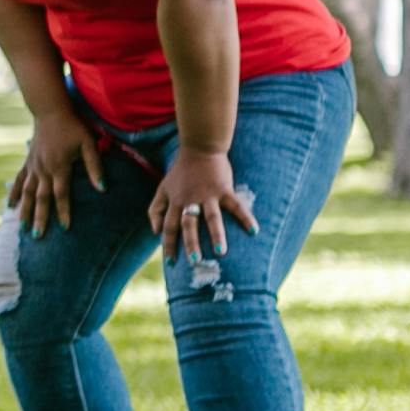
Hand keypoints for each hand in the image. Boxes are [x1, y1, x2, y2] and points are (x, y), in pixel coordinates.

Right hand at [12, 110, 104, 228]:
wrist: (50, 110)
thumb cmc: (73, 126)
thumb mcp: (88, 143)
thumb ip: (94, 166)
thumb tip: (103, 188)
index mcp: (59, 167)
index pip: (61, 194)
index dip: (64, 212)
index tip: (65, 228)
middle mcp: (44, 169)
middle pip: (41, 198)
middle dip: (40, 218)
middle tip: (38, 237)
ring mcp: (33, 166)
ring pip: (27, 192)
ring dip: (25, 210)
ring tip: (22, 227)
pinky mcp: (28, 162)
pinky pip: (19, 180)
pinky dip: (14, 193)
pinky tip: (10, 205)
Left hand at [149, 141, 256, 258]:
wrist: (200, 148)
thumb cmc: (181, 172)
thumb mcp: (163, 189)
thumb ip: (155, 210)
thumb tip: (155, 232)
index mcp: (175, 202)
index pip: (169, 226)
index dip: (168, 244)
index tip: (170, 262)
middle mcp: (190, 200)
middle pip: (189, 224)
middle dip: (191, 243)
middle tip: (195, 261)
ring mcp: (208, 195)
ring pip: (212, 217)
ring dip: (216, 235)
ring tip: (221, 252)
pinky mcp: (224, 189)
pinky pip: (236, 205)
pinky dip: (245, 217)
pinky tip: (254, 231)